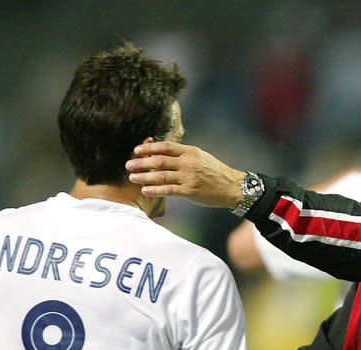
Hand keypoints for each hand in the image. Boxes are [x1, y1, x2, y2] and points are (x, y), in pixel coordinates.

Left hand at [126, 141, 244, 207]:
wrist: (232, 187)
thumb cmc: (214, 172)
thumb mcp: (200, 157)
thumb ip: (182, 155)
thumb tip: (161, 152)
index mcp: (190, 151)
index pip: (165, 146)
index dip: (148, 148)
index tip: (136, 150)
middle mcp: (188, 163)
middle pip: (159, 160)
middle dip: (141, 162)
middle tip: (128, 165)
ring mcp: (189, 177)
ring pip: (161, 175)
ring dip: (144, 176)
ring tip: (132, 177)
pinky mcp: (190, 191)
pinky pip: (168, 190)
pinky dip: (155, 190)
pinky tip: (145, 190)